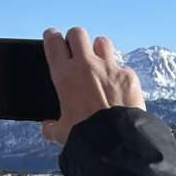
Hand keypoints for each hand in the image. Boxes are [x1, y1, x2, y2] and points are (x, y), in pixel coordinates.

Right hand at [41, 27, 145, 144]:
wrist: (116, 142)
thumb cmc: (86, 136)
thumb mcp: (61, 132)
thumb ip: (51, 126)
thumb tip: (47, 127)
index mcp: (64, 75)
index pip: (53, 42)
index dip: (51, 37)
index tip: (52, 38)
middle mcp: (86, 65)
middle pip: (77, 33)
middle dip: (75, 39)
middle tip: (76, 50)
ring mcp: (109, 68)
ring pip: (102, 42)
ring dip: (98, 50)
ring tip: (99, 63)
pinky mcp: (128, 75)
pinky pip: (122, 67)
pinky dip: (119, 75)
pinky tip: (119, 88)